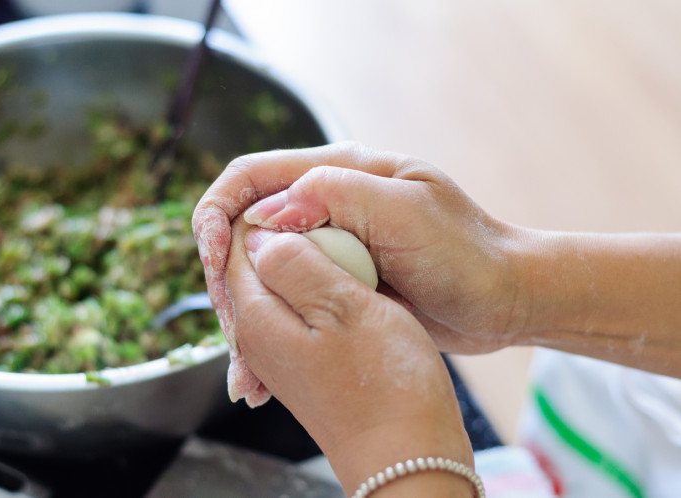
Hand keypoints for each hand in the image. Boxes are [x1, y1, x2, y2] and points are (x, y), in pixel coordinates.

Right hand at [194, 142, 525, 358]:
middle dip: (226, 273)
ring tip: (246, 368)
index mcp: (340, 172)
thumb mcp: (405, 210)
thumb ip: (337, 194)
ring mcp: (333, 245)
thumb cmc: (465, 252)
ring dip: (244, 311)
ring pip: (264, 269)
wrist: (505, 299)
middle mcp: (328, 204)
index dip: (219, 212)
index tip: (213, 258)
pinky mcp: (341, 281)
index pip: (252, 177)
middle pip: (248, 227)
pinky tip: (264, 372)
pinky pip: (290, 297)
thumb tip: (265, 212)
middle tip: (230, 324)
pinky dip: (273, 331)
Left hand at [226, 217, 473, 493]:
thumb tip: (262, 231)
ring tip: (355, 258)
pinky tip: (359, 290)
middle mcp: (256, 334)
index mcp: (255, 314)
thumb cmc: (385, 382)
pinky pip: (306, 308)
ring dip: (317, 264)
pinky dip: (329, 291)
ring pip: (286, 283)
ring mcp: (279, 351)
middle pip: (259, 262)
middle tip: (340, 228)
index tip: (313, 203)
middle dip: (294, 238)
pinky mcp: (305, 362)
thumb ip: (295, 263)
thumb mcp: (343, 306)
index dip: (270, 213)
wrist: (409, 455)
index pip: (238, 242)